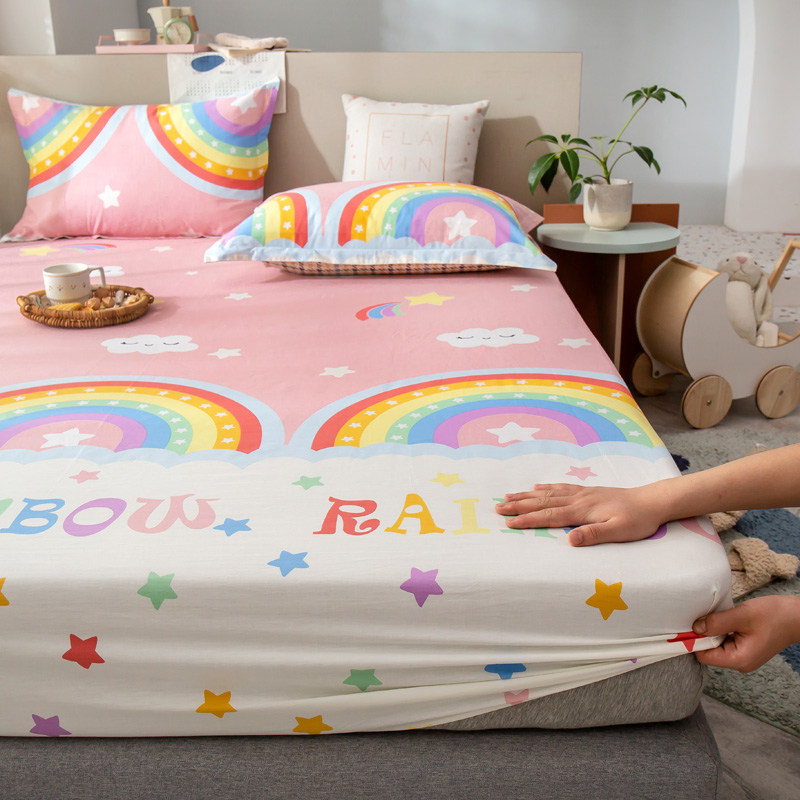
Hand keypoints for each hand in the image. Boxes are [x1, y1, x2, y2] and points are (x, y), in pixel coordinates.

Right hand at [495, 483, 665, 545]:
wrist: (651, 501)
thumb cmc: (636, 521)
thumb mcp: (618, 532)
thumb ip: (593, 535)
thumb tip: (569, 539)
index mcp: (582, 511)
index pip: (549, 516)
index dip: (528, 520)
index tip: (509, 523)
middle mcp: (577, 499)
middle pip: (542, 502)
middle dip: (519, 506)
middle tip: (498, 508)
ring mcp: (581, 493)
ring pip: (547, 493)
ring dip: (526, 496)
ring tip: (508, 496)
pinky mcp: (587, 491)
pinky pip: (560, 487)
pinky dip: (545, 487)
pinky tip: (536, 487)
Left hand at [693, 596, 799, 672]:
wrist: (797, 616)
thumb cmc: (775, 615)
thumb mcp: (742, 615)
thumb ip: (717, 622)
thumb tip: (695, 628)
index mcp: (739, 660)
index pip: (704, 656)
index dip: (694, 640)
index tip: (689, 624)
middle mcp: (740, 663)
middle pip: (708, 651)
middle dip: (704, 634)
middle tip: (706, 616)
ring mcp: (743, 656)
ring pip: (716, 645)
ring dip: (714, 630)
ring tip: (721, 616)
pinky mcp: (745, 648)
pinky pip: (725, 641)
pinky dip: (722, 630)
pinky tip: (727, 619)